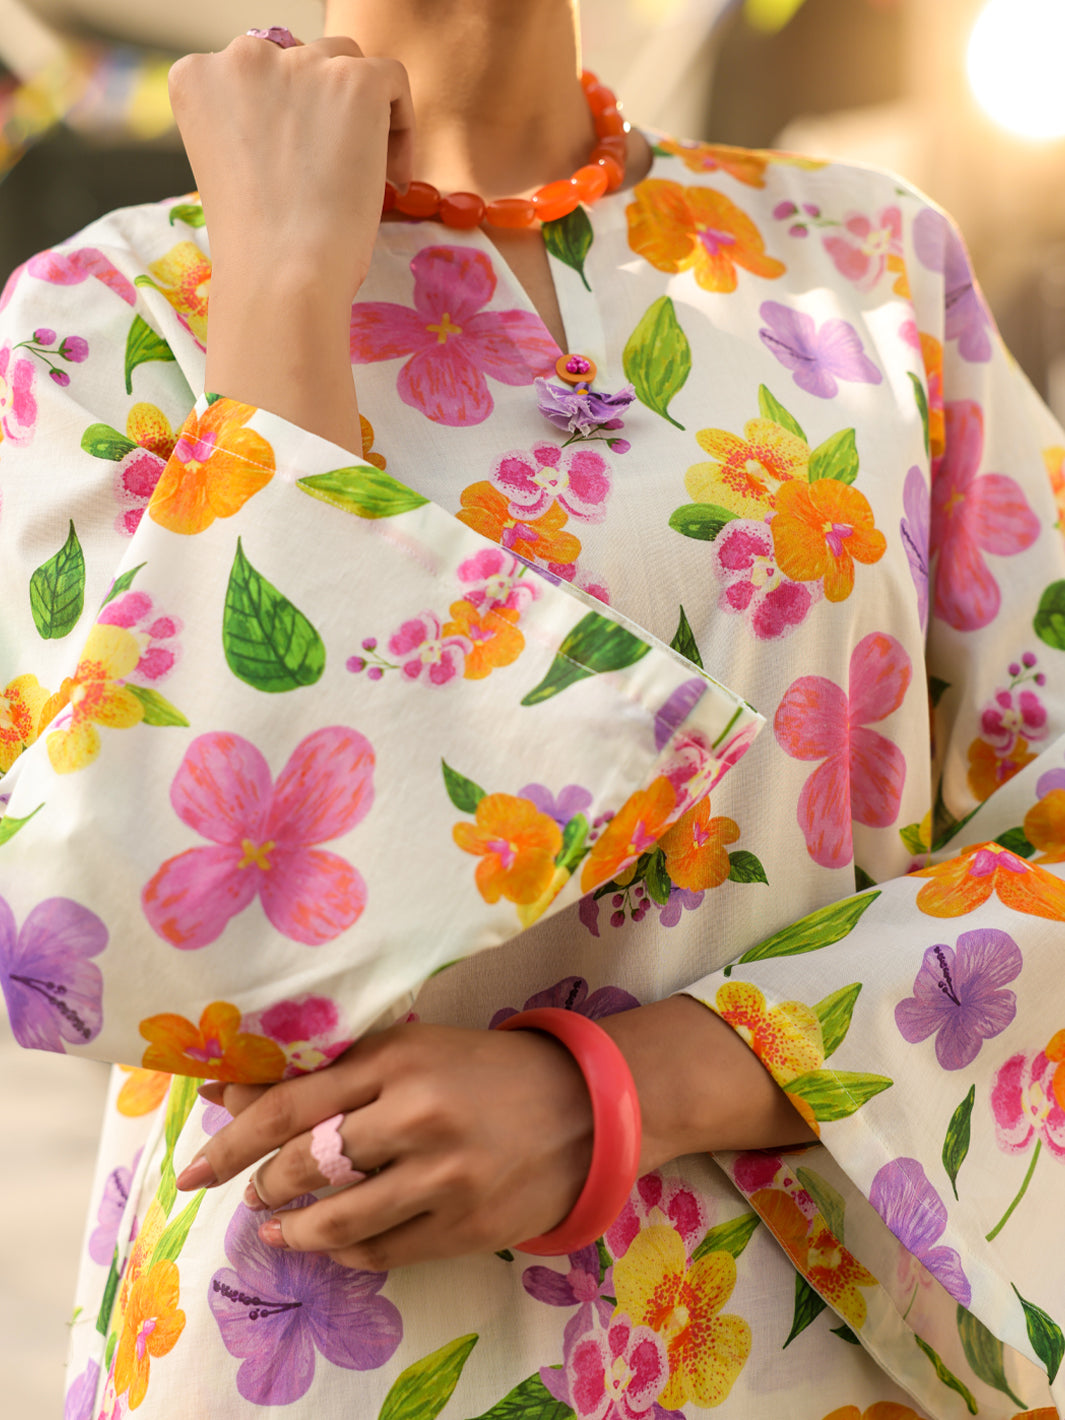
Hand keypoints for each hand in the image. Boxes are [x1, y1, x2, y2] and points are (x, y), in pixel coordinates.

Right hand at [168, 34, 413, 303]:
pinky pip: (391, 79)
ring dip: (359, 113)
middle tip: (334, 174)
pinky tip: (392, 174)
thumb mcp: (231, 167)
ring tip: (365, 175)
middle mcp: (242, 56)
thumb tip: (304, 117)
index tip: (296, 165)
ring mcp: (301, 64)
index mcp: (198, 77)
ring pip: (345, 63)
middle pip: (300, 60)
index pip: (254, 70)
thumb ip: (252, 124)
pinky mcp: (355, 82)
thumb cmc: (256, 247)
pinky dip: (401, 123)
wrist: (281, 276)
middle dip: (320, 111)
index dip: (284, 115)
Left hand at [183, 1021, 593, 1271]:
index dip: (234, 1138)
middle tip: (251, 1191)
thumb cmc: (482, 1070)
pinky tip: (332, 1243)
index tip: (195, 1167)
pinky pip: (380, 1253)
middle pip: (306, 1166)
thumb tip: (234, 1093)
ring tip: (277, 1226)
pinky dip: (343, 1254)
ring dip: (292, 1231)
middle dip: (263, 1185)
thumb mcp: (411, 1049)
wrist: (582, 1108)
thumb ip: (331, 1072)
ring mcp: (443, 1177)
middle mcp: (417, 1116)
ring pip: (337, 1221)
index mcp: (398, 1059)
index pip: (292, 1105)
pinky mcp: (465, 1226)